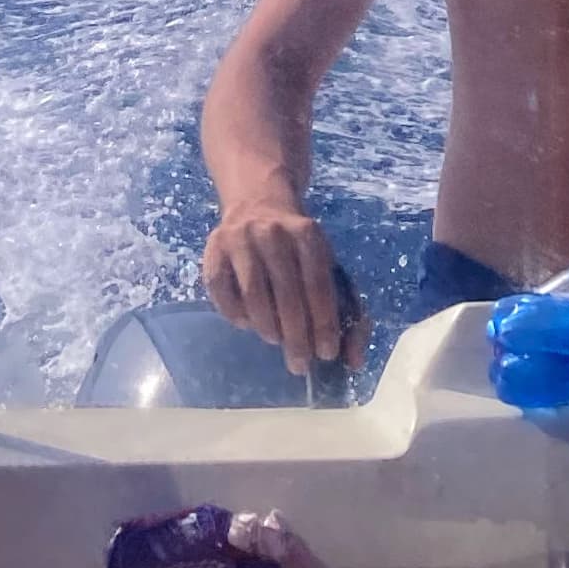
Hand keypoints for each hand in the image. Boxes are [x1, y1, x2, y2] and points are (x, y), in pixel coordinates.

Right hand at [202, 188, 353, 375]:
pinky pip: (221, 292)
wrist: (257, 204)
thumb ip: (347, 310)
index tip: (326, 353)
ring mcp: (240, 239)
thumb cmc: (298, 248)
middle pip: (287, 294)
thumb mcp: (328, 265)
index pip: (318, 285)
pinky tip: (248, 323)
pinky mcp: (214, 249)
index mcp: (308, 233)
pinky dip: (236, 315)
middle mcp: (273, 232)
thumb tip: (354, 360)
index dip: (323, 323)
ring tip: (276, 340)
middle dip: (296, 336)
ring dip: (267, 328)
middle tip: (300, 363)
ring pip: (254, 296)